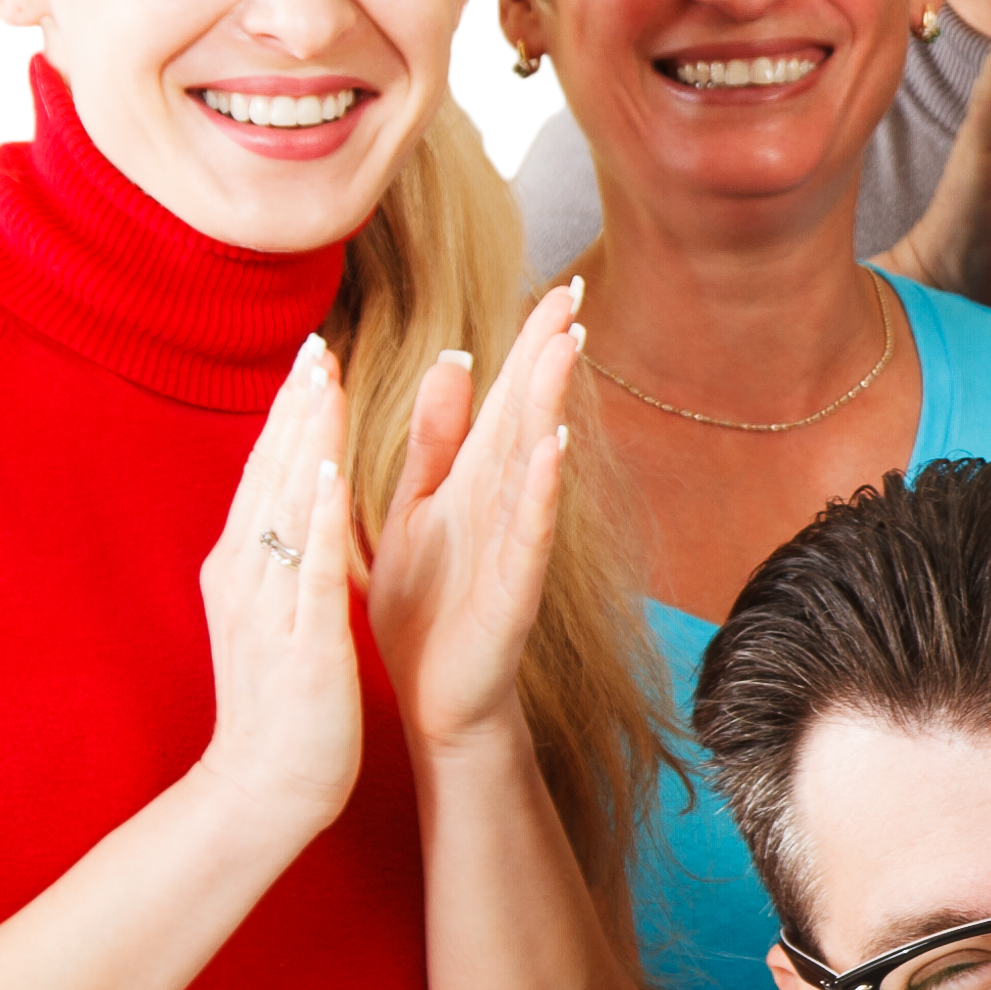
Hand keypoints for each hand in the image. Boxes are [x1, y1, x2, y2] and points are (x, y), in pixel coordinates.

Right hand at [195, 336, 365, 850]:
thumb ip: (279, 562)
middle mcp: (244, 578)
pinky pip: (306, 569)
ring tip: (324, 380)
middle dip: (294, 410)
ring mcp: (267, 609)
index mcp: (242, 570)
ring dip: (303, 441)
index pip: (265, 478)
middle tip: (317, 344)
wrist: (264, 791)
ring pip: (283, 507)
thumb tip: (288, 511)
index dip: (288, 419)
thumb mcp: (274, 616)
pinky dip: (311, 517)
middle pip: (268, 477)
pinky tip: (324, 471)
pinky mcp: (299, 643)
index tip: (312, 361)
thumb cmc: (280, 709)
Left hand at [370, 283, 585, 760]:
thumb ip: (434, 440)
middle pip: (528, 417)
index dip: (529, 346)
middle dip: (548, 357)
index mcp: (471, 482)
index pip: (507, 400)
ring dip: (549, 405)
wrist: (433, 701)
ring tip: (564, 349)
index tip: (557, 288)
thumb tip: (453, 358)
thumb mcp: (416, 508)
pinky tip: (551, 450)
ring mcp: (512, 547)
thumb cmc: (425, 610)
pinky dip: (541, 492)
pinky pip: (528, 534)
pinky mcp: (510, 592)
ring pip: (533, 464)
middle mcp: (501, 506)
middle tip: (574, 294)